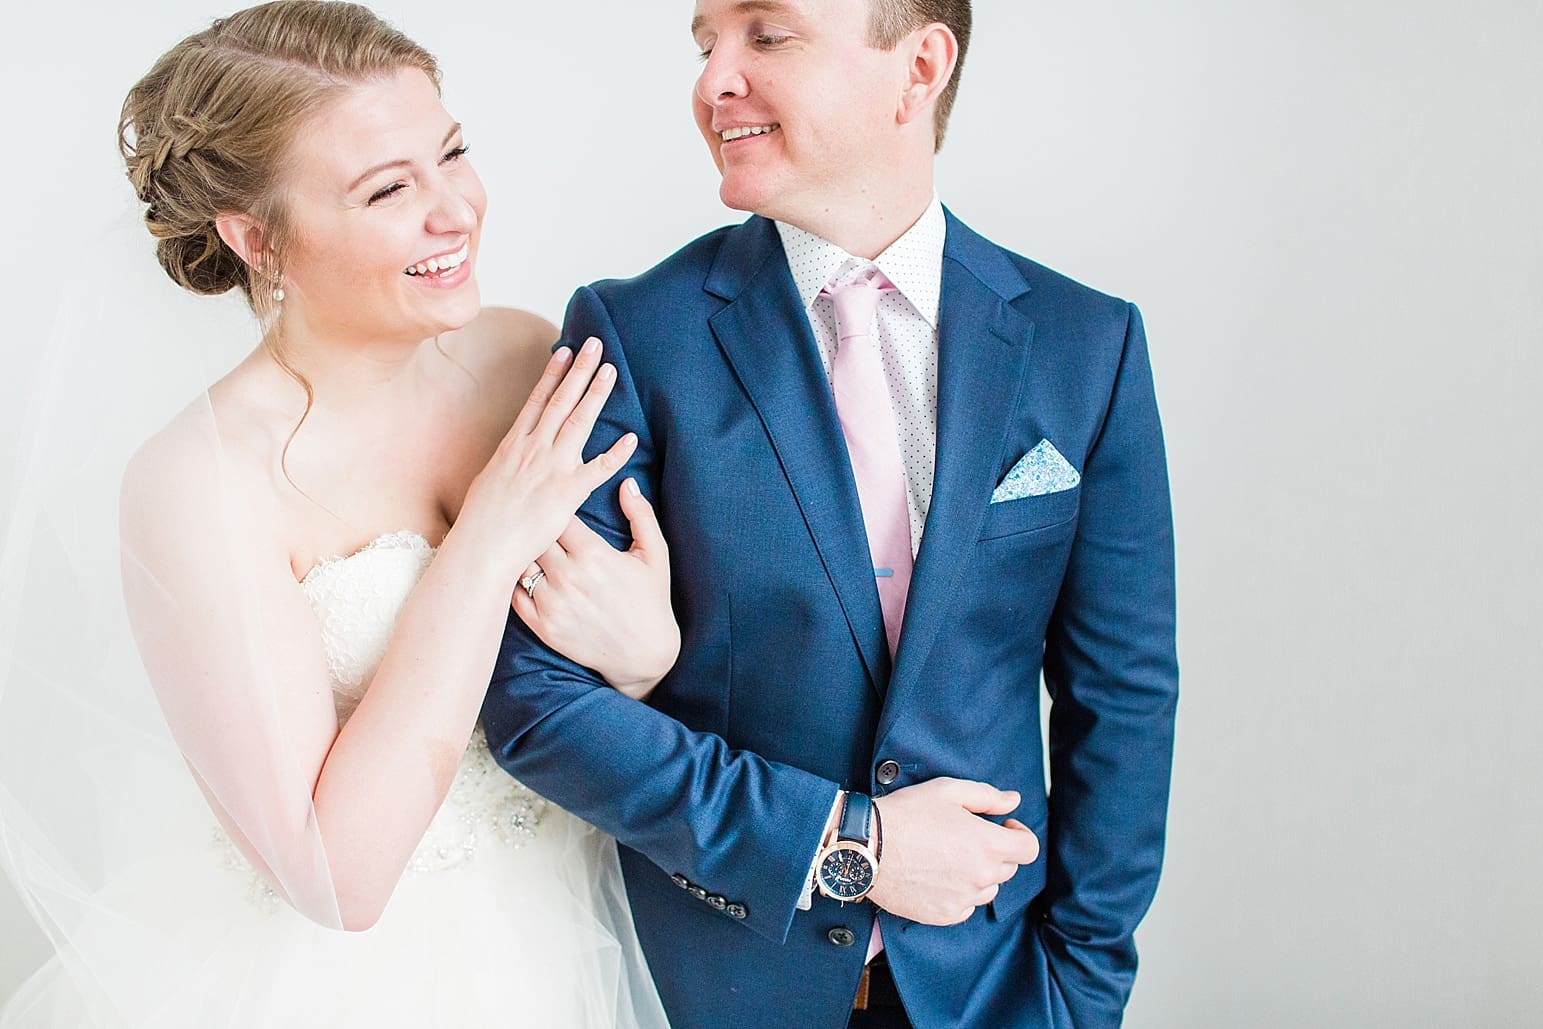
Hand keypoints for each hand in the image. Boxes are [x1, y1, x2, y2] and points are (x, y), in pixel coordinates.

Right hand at [455, 339, 635, 577]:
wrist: (483, 545)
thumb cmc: (481, 520)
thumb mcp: (488, 481)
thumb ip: (506, 465)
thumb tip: (510, 458)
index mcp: (513, 445)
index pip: (537, 401)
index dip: (553, 374)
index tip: (564, 352)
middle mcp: (533, 449)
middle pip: (561, 401)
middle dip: (579, 370)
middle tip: (595, 345)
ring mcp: (552, 467)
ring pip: (579, 421)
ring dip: (596, 394)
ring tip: (611, 371)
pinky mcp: (568, 492)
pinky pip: (598, 469)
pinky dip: (616, 453)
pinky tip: (631, 438)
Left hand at [511, 478, 678, 699]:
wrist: (644, 655)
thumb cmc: (651, 600)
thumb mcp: (655, 554)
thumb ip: (640, 515)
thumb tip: (626, 482)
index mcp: (593, 554)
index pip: (557, 514)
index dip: (554, 506)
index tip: (555, 503)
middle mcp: (568, 577)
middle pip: (533, 536)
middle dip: (534, 527)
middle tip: (534, 521)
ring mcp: (552, 603)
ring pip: (520, 564)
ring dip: (523, 554)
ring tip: (523, 544)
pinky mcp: (543, 627)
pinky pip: (515, 595)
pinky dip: (515, 582)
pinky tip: (523, 574)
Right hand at [867, 778, 1039, 925]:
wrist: (866, 846)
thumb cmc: (906, 813)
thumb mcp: (948, 791)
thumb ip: (987, 796)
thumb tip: (1013, 800)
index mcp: (988, 845)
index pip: (1029, 849)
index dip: (1019, 835)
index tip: (1003, 827)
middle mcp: (981, 877)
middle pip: (1008, 868)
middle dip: (996, 852)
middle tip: (968, 838)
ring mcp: (963, 899)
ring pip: (987, 889)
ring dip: (978, 874)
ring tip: (949, 858)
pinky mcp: (944, 915)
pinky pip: (966, 906)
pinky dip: (959, 893)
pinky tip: (937, 876)